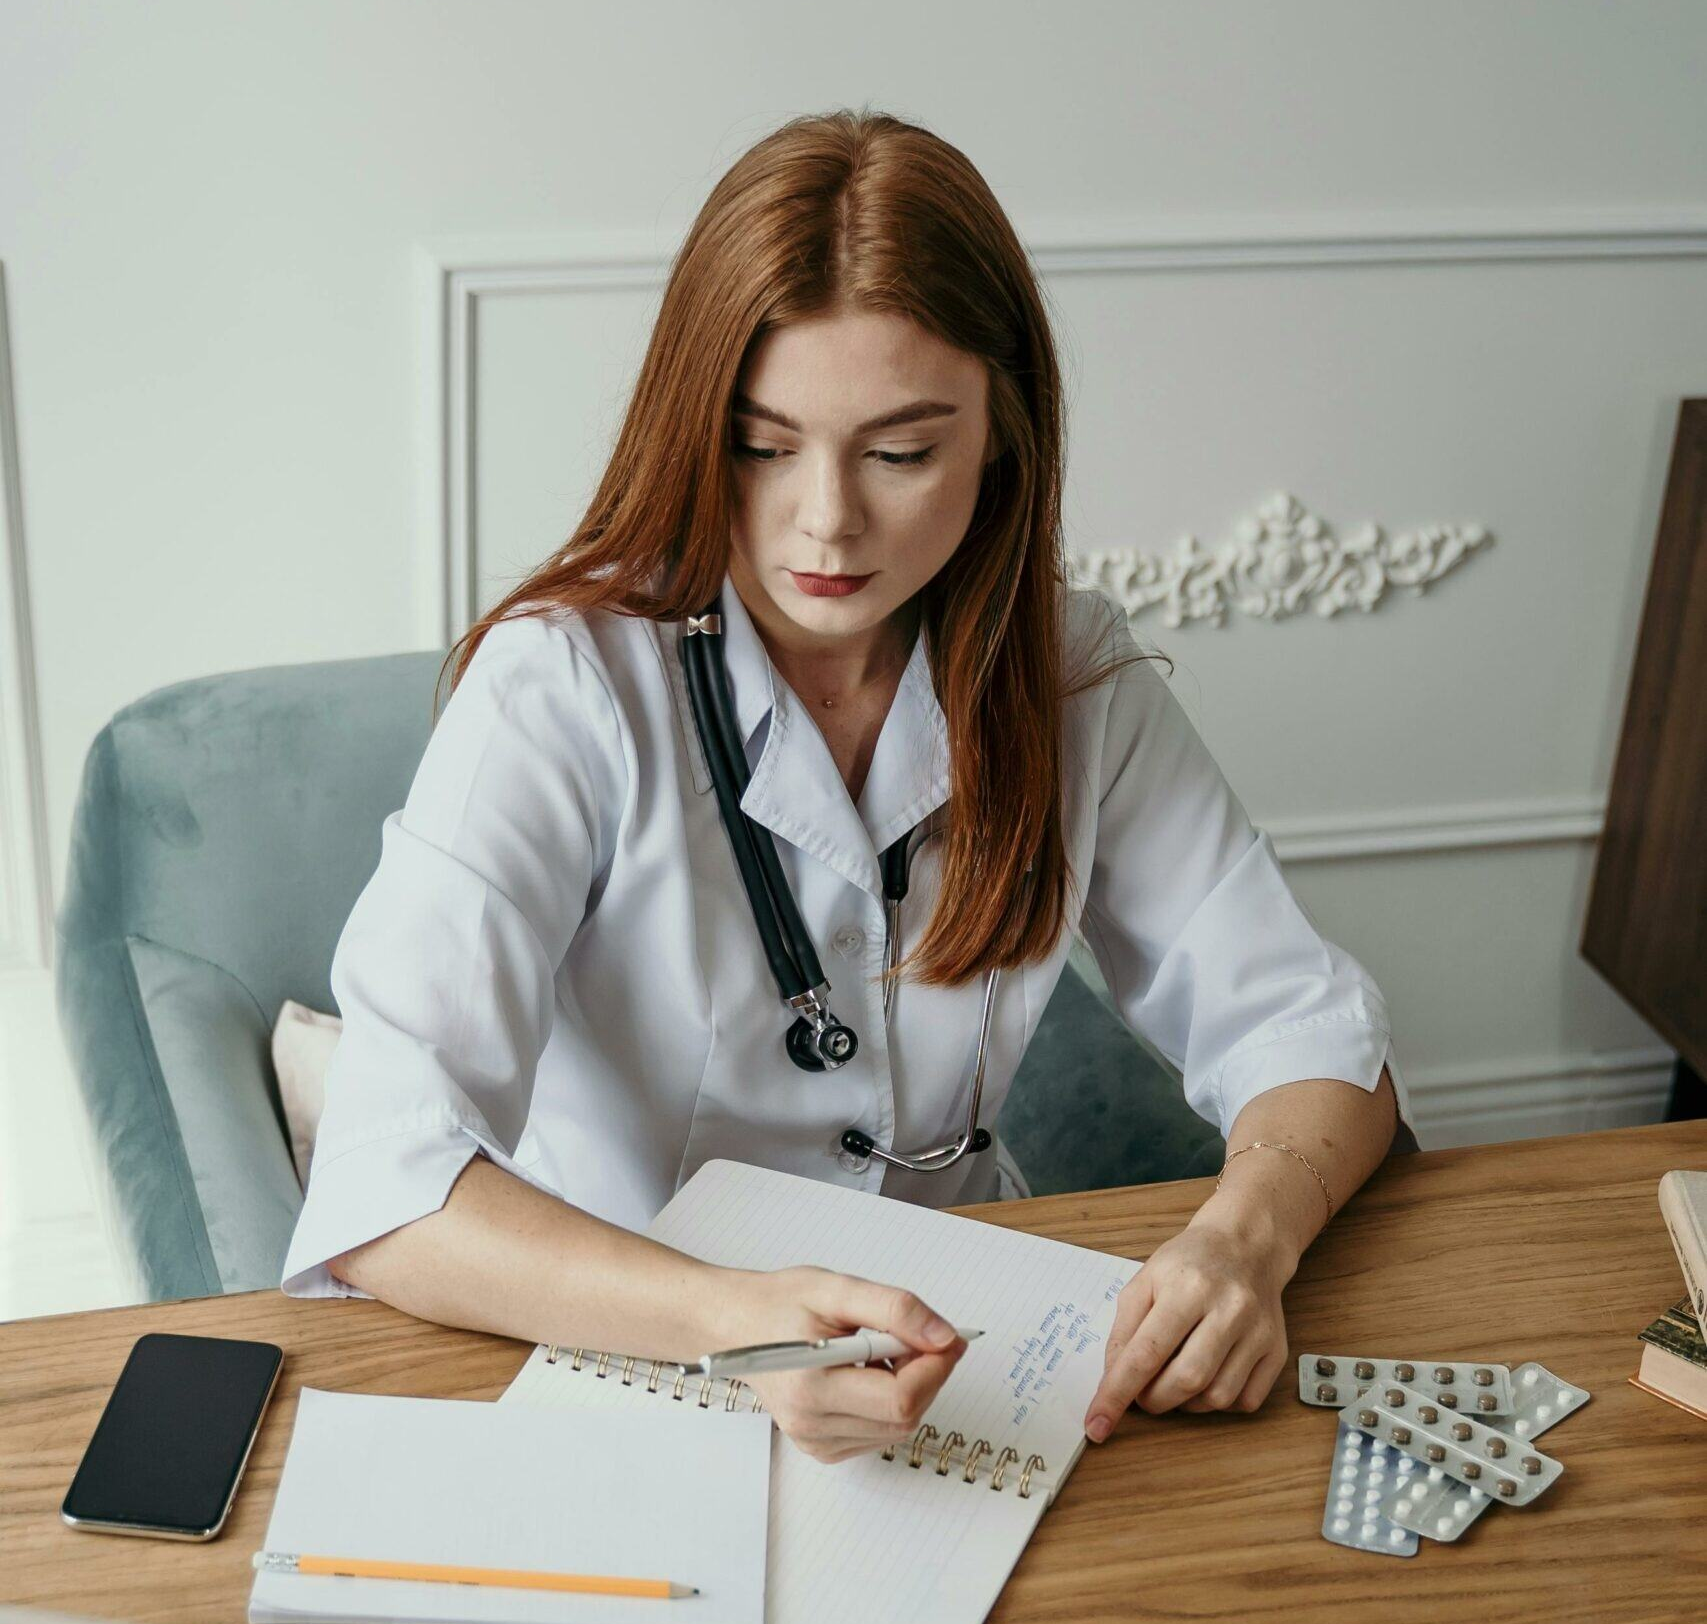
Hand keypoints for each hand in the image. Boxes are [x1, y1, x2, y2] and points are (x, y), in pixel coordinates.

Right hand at [708, 1265, 967, 1463]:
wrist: (737, 1325)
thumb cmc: (779, 1304)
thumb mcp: (837, 1289)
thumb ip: (894, 1309)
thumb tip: (943, 1336)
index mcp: (811, 1387)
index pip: (900, 1398)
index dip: (935, 1368)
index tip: (949, 1337)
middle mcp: (811, 1424)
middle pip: (904, 1417)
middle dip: (928, 1375)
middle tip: (925, 1336)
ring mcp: (815, 1441)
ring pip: (896, 1428)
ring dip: (912, 1389)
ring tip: (888, 1348)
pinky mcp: (821, 1447)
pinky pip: (879, 1433)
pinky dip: (891, 1403)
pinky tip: (873, 1372)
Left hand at [1081, 1221, 1290, 1440]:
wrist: (1246, 1245)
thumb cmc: (1189, 1263)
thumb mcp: (1145, 1280)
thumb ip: (1124, 1330)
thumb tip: (1113, 1380)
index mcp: (1188, 1286)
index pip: (1147, 1352)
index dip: (1118, 1393)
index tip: (1098, 1425)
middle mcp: (1229, 1308)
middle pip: (1186, 1380)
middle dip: (1153, 1400)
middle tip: (1142, 1394)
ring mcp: (1258, 1331)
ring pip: (1217, 1397)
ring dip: (1185, 1403)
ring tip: (1174, 1379)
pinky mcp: (1277, 1350)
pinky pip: (1245, 1401)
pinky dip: (1218, 1402)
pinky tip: (1207, 1378)